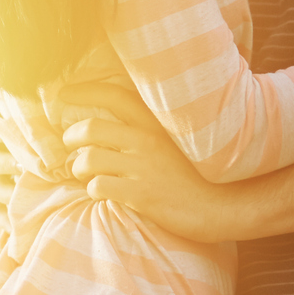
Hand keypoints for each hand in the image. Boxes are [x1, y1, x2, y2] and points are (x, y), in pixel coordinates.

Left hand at [58, 84, 239, 242]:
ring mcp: (143, 167)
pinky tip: (101, 191)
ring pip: (87, 159)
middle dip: (71, 136)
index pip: (112, 94)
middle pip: (90, 128)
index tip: (64, 94)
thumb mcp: (185, 135)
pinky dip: (92, 189)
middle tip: (70, 143)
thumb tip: (125, 114)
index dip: (83, 90)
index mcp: (158, 120)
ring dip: (78, 167)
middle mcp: (148, 139)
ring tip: (84, 172)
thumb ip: (156, 122)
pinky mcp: (141, 195)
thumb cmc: (205, 170)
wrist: (230, 204)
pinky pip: (98, 187)